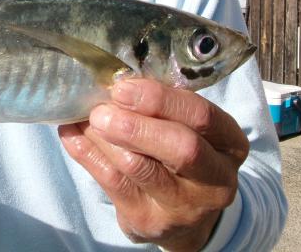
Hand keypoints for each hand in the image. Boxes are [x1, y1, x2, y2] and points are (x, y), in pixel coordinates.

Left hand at [59, 79, 248, 251]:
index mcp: (229, 143)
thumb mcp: (184, 127)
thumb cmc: (177, 154)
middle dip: (136, 126)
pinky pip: (114, 185)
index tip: (123, 87)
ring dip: (106, 139)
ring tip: (87, 118)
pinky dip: (88, 155)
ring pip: (141, 168)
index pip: (202, 116)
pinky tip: (72, 135)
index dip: (161, 99)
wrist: (180, 215)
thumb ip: (160, 105)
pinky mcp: (151, 222)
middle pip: (181, 149)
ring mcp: (185, 206)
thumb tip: (112, 79)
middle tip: (101, 110)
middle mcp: (216, 179)